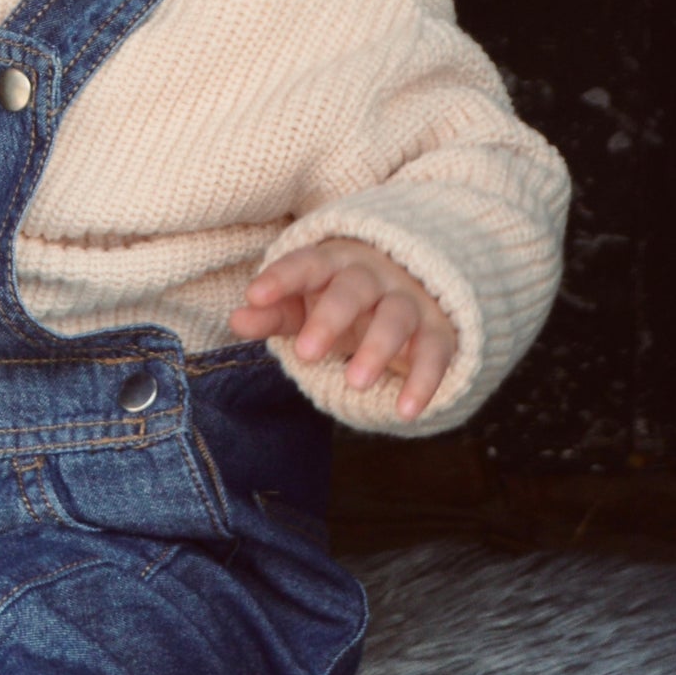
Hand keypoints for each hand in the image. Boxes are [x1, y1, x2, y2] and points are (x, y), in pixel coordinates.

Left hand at [232, 237, 457, 422]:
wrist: (415, 289)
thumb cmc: (342, 300)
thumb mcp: (305, 305)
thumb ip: (272, 313)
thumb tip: (236, 320)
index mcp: (334, 263)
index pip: (306, 264)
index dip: (281, 278)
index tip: (254, 296)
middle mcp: (374, 276)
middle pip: (353, 288)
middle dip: (330, 318)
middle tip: (306, 354)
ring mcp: (409, 301)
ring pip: (396, 317)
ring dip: (378, 348)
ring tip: (355, 383)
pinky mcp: (438, 330)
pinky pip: (434, 352)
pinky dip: (423, 381)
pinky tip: (406, 411)